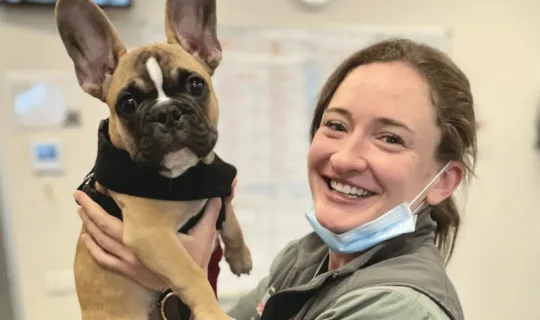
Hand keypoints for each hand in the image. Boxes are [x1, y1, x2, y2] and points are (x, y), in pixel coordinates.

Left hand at [73, 177, 236, 291]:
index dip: (112, 197)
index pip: (125, 212)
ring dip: (88, 224)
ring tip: (80, 209)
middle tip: (78, 194)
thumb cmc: (194, 262)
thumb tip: (221, 193)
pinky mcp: (127, 271)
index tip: (102, 184)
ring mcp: (128, 260)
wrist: (188, 288)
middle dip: (89, 208)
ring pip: (100, 240)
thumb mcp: (204, 235)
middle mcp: (133, 247)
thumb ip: (210, 212)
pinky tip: (86, 237)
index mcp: (148, 235)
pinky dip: (92, 247)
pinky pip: (102, 259)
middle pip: (104, 225)